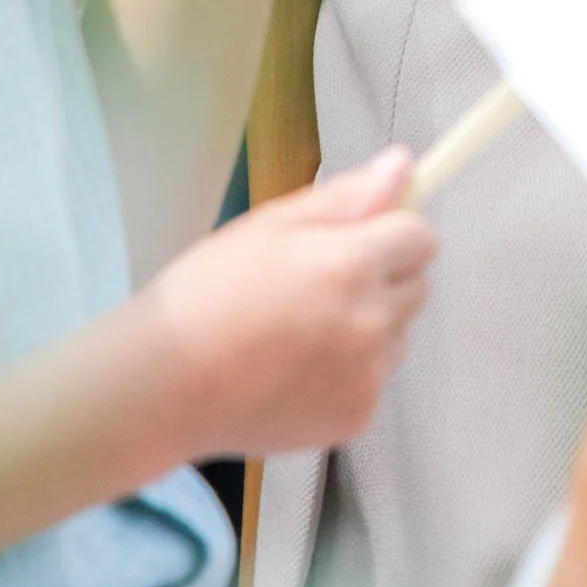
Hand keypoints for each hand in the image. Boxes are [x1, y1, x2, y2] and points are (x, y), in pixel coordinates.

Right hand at [140, 149, 434, 461]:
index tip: (355, 239)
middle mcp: (373, 323)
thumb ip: (346, 197)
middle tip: (321, 285)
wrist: (165, 388)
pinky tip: (297, 373)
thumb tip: (404, 165)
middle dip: (384, 277)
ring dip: (371, 327)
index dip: (391, 231)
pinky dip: (351, 375)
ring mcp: (367, 378)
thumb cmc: (208, 291)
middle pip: (416, 286)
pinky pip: (374, 382)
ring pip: (397, 336)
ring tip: (303, 333)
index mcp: (353, 266)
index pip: (420, 236)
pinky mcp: (355, 421)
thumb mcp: (270, 225)